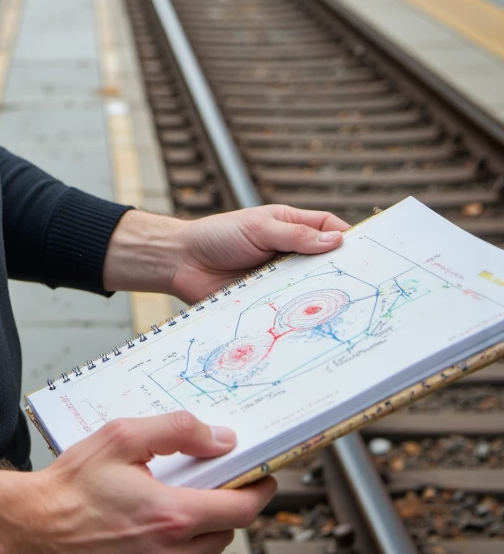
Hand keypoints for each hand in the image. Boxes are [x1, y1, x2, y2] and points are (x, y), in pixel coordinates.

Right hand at [0, 414, 275, 553]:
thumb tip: (221, 439)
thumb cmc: (70, 483)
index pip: (241, 510)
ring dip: (197, 532)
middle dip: (223, 508)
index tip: (265, 478)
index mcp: (171, 516)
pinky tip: (141, 532)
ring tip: (167, 506)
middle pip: (226, 535)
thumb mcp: (122, 436)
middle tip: (207, 485)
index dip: (259, 491)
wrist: (29, 526)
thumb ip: (178, 431)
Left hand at [102, 204, 349, 302]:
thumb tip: (337, 241)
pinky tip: (315, 326)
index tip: (373, 252)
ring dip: (324, 298)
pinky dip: (302, 317)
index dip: (351, 239)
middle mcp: (290, 255)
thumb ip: (295, 235)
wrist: (180, 263)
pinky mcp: (269, 304)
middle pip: (327, 264)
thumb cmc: (217, 236)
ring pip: (312, 290)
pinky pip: (291, 311)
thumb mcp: (258, 228)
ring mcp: (281, 280)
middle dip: (345, 273)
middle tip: (368, 287)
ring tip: (348, 309)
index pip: (330, 230)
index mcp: (291, 227)